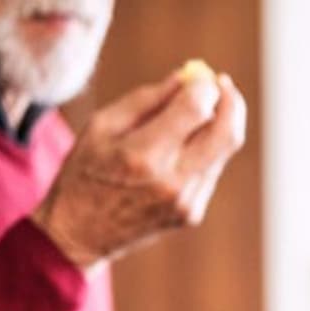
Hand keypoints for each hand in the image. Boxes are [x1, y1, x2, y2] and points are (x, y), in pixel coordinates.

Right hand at [32, 69, 246, 266]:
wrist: (79, 233)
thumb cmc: (84, 171)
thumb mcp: (101, 125)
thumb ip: (147, 99)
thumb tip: (187, 78)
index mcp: (143, 155)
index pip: (196, 110)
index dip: (205, 87)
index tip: (202, 76)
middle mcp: (172, 181)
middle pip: (226, 133)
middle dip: (230, 102)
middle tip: (222, 85)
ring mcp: (186, 201)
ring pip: (223, 152)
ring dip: (220, 124)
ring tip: (202, 109)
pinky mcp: (192, 213)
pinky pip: (211, 171)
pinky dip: (207, 149)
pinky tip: (187, 143)